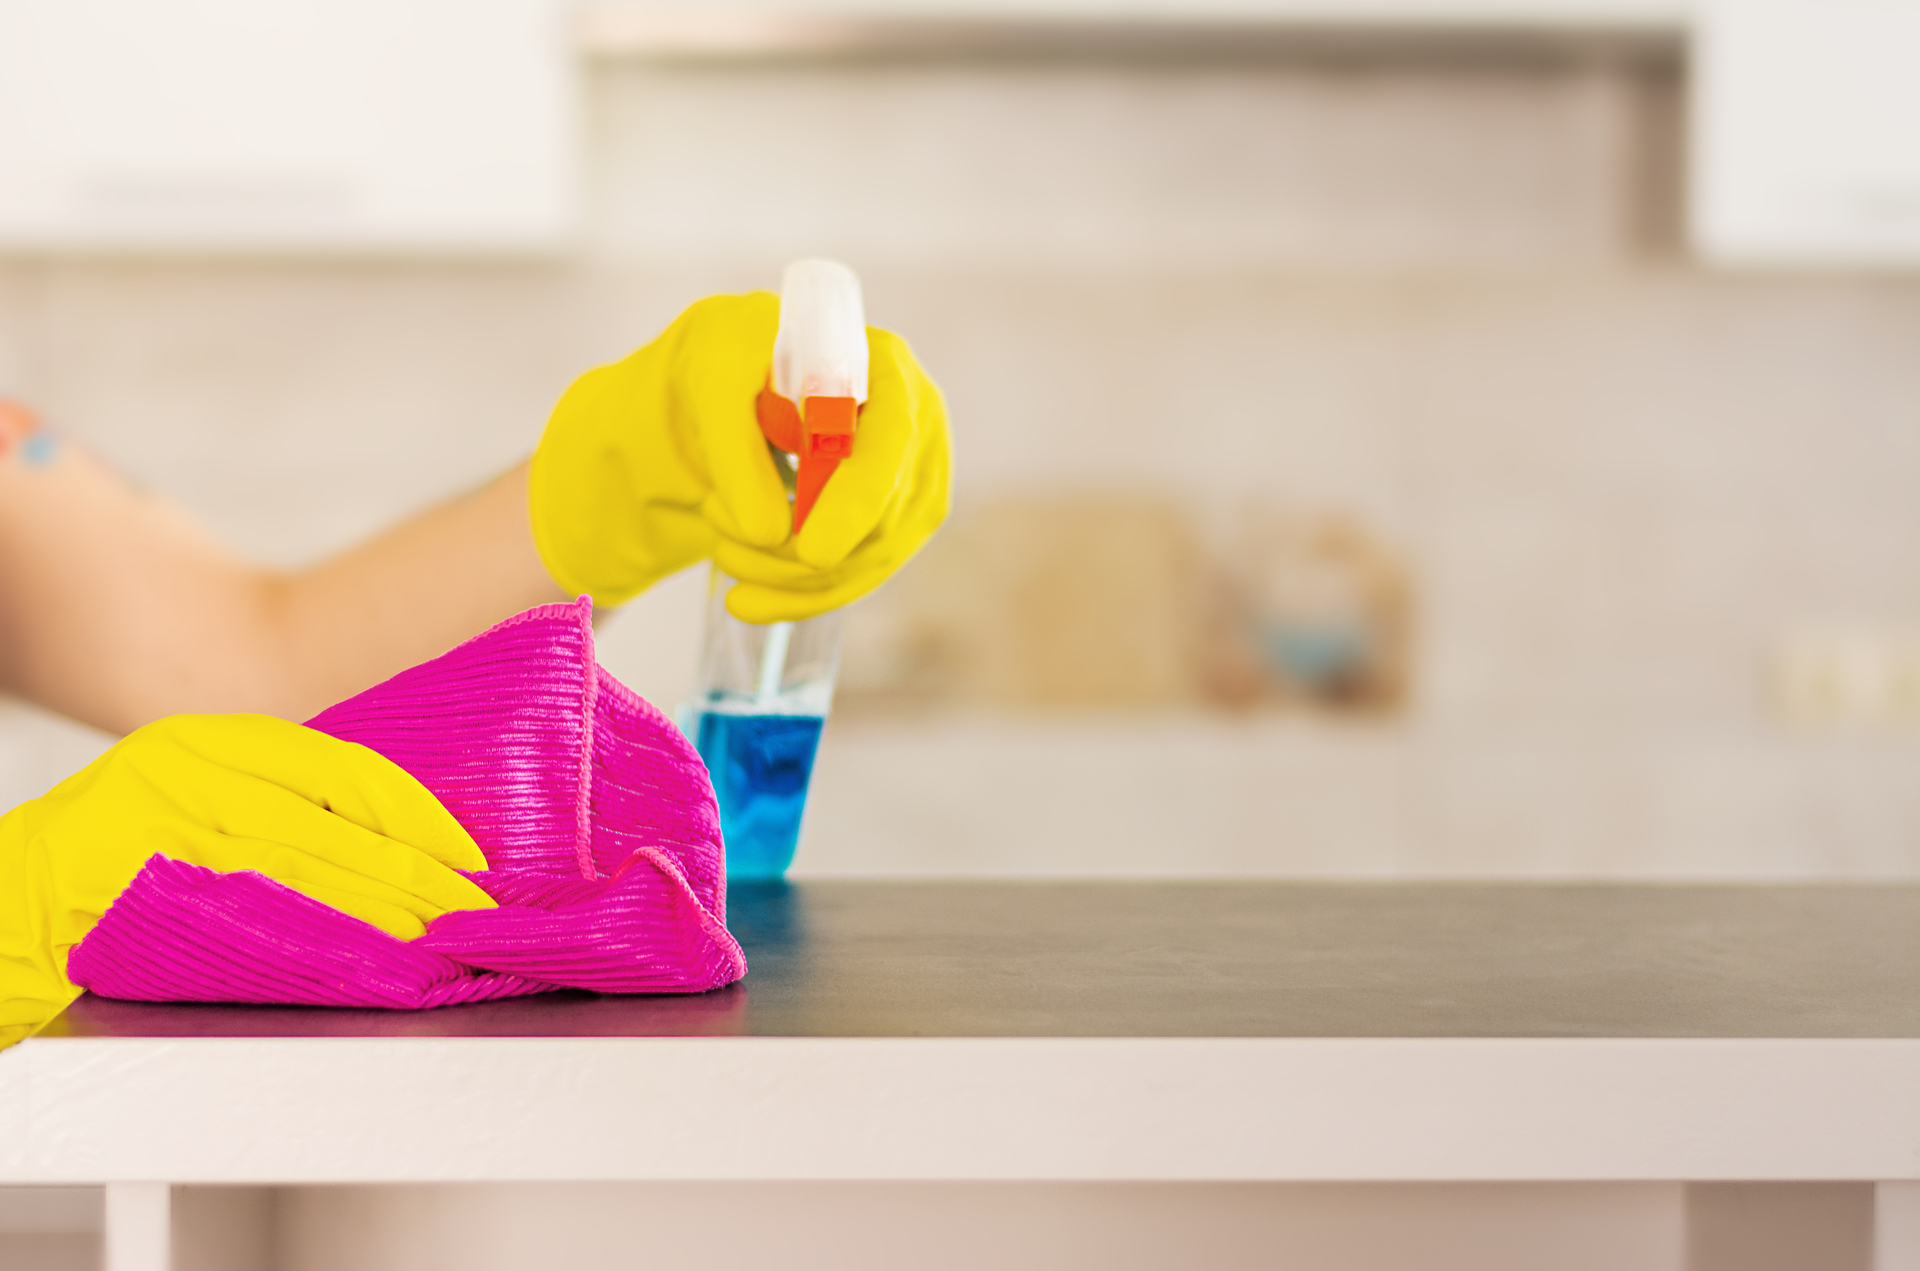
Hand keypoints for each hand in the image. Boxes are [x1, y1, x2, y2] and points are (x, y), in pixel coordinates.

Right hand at [0, 714, 491, 1046]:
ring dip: (376, 908)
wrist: (1, 907)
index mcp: (212, 743)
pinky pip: (239, 914)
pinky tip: (358, 957)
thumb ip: (276, 807)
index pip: (341, 765)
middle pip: (329, 821)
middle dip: (412, 870)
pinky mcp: (125, 885)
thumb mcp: (194, 804)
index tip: (467, 852)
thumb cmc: (109, 864)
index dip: (415, 811)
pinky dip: (310, 937)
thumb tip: (392, 842)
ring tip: (435, 937)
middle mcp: (183, 768)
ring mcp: (150, 824)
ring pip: (294, 868)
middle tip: (472, 907)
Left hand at [528, 293, 951, 622]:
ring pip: (871, 560)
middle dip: (798, 550)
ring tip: (723, 555)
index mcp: (888, 370)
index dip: (856, 503)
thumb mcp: (716, 383)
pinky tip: (747, 600)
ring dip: (790, 576)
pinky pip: (857, 576)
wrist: (738, 377)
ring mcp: (915, 479)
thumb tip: (768, 534)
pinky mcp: (894, 521)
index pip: (890, 446)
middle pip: (883, 518)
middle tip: (722, 544)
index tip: (812, 553)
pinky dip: (799, 595)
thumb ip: (737, 450)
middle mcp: (918, 427)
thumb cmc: (732, 361)